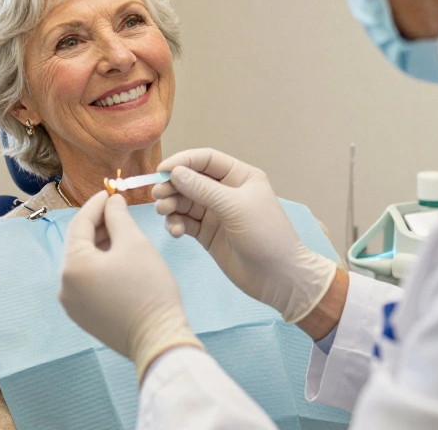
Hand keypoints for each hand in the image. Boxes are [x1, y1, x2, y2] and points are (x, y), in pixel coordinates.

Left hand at [59, 192, 203, 381]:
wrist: (159, 338)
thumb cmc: (148, 289)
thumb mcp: (134, 243)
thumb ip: (118, 216)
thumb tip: (112, 201)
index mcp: (72, 266)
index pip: (80, 223)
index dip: (97, 203)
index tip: (111, 191)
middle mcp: (64, 286)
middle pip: (79, 243)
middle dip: (99, 224)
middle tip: (119, 209)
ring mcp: (72, 304)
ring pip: (83, 263)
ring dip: (100, 244)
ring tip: (122, 232)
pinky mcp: (83, 315)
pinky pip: (87, 281)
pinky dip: (100, 265)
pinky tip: (119, 258)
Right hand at [155, 148, 336, 323]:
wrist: (279, 277)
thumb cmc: (265, 235)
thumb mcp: (235, 207)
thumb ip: (203, 189)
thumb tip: (175, 172)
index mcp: (239, 176)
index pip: (205, 160)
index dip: (182, 162)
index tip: (161, 170)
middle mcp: (226, 191)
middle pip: (190, 180)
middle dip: (172, 186)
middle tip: (157, 196)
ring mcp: (215, 213)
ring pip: (184, 201)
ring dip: (171, 205)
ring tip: (165, 213)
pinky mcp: (207, 233)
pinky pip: (185, 222)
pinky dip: (176, 224)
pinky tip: (176, 232)